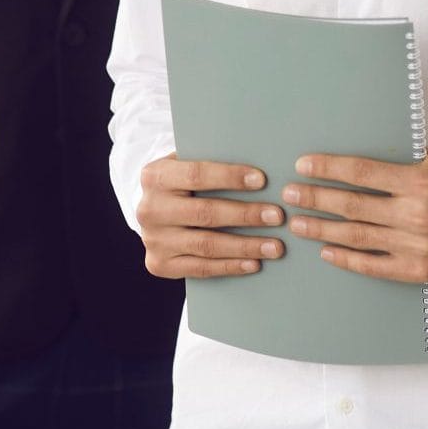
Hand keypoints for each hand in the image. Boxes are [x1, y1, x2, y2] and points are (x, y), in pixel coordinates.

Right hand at [136, 154, 286, 279]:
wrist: (155, 212)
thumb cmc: (182, 183)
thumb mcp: (187, 164)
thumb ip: (211, 161)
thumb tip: (258, 160)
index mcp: (155, 176)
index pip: (197, 175)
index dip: (230, 177)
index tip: (262, 180)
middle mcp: (150, 209)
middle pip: (205, 213)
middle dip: (245, 215)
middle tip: (277, 216)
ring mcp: (154, 240)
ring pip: (206, 245)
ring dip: (245, 246)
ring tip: (275, 246)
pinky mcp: (160, 264)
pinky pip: (201, 268)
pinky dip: (230, 266)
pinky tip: (254, 263)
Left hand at [285, 150, 427, 282]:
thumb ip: (397, 159)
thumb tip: (352, 153)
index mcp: (419, 181)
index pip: (362, 173)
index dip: (328, 169)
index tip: (302, 165)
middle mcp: (416, 214)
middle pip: (352, 206)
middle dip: (315, 199)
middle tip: (288, 194)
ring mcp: (416, 245)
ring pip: (357, 237)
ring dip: (322, 230)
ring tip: (297, 223)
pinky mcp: (417, 269)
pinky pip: (373, 265)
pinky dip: (346, 259)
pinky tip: (326, 251)